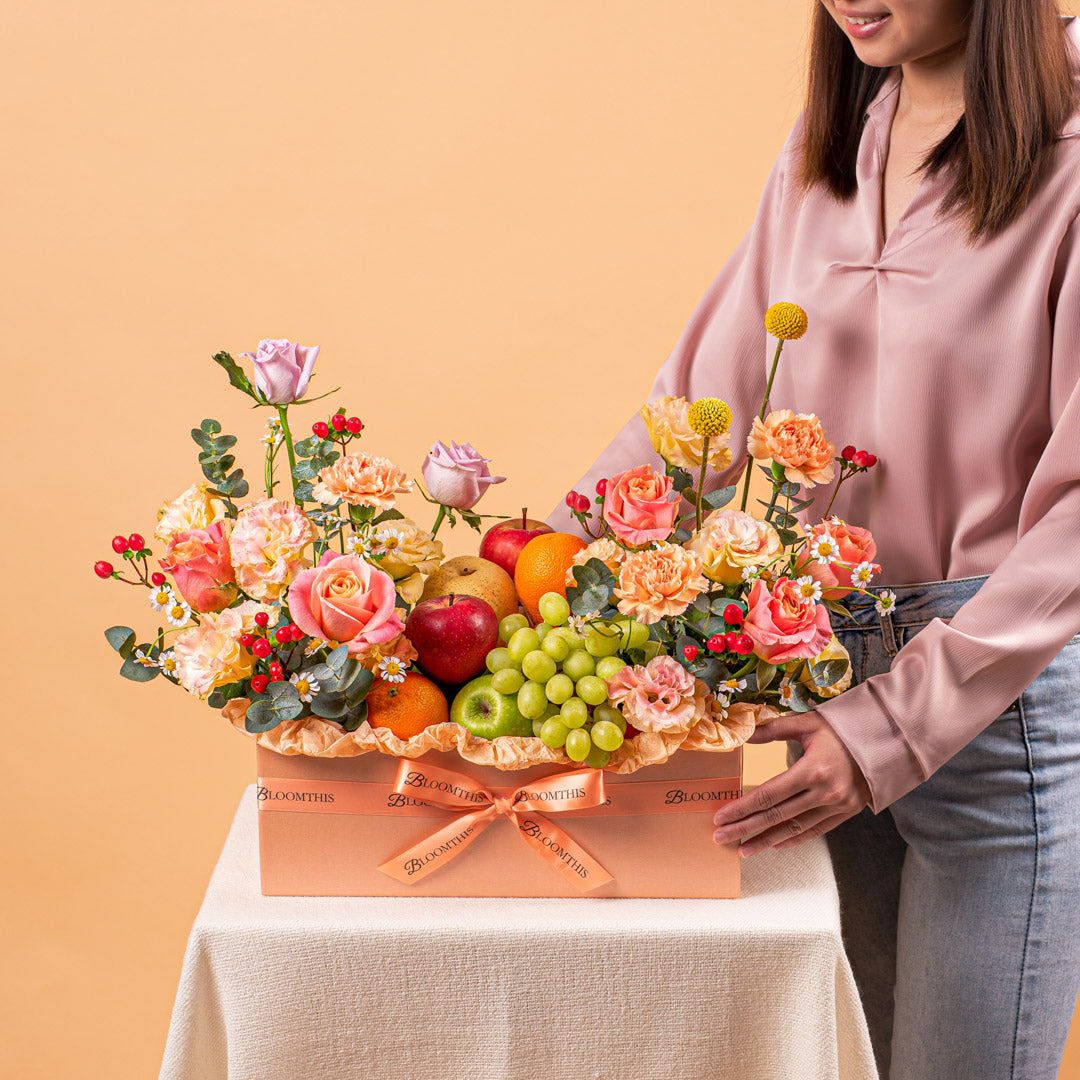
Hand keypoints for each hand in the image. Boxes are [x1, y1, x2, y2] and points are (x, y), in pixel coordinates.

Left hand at [713, 711, 871, 856]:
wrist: (886, 740)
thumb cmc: (844, 728)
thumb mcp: (808, 723)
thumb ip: (774, 729)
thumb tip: (744, 733)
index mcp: (813, 769)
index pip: (769, 794)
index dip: (742, 807)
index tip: (721, 816)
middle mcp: (826, 792)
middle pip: (776, 815)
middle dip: (746, 828)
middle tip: (721, 837)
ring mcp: (838, 806)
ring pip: (794, 828)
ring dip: (766, 841)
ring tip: (743, 850)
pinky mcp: (847, 812)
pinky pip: (815, 830)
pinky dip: (794, 839)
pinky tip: (774, 844)